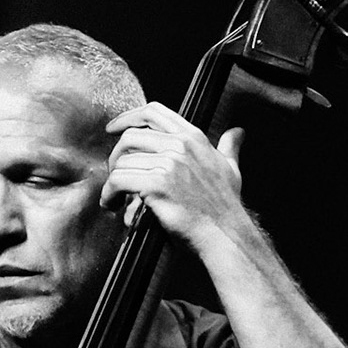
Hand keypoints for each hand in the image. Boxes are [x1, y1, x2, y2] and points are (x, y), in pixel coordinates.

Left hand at [102, 102, 248, 249]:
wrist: (225, 234)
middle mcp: (180, 146)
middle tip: (114, 172)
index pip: (153, 113)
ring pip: (122, 161)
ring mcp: (169, 164)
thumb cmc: (225, 207)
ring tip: (115, 195)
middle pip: (131, 136)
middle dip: (115, 155)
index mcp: (193, 138)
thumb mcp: (231, 169)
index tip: (114, 128)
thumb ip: (229, 147)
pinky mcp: (156, 185)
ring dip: (112, 179)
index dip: (128, 117)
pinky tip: (112, 203)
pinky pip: (118, 180)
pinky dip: (109, 193)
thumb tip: (237, 133)